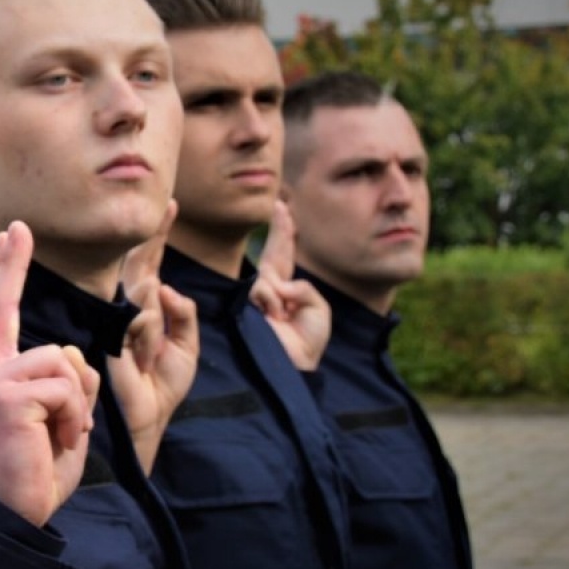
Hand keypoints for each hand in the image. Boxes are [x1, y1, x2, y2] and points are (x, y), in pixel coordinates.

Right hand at [0, 221, 99, 525]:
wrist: (10, 514)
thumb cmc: (33, 473)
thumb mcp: (57, 418)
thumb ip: (65, 382)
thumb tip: (74, 361)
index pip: (2, 310)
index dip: (9, 268)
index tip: (13, 230)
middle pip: (59, 350)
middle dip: (78, 393)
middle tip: (60, 435)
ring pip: (65, 365)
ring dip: (77, 408)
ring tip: (57, 439)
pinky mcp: (4, 395)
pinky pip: (65, 388)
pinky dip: (74, 418)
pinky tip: (56, 442)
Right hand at [112, 202, 198, 472]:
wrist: (142, 422)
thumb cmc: (160, 390)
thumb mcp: (186, 349)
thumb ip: (183, 314)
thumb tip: (163, 285)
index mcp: (146, 312)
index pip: (151, 266)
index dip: (159, 235)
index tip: (171, 204)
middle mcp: (127, 310)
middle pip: (143, 268)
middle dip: (157, 245)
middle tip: (168, 213)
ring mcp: (114, 320)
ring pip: (148, 296)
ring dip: (159, 329)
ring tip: (150, 359)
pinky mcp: (106, 331)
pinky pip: (143, 317)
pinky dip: (151, 339)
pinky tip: (141, 362)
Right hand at [250, 199, 330, 370]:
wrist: (294, 364)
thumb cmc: (307, 341)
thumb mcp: (319, 309)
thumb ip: (304, 288)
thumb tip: (279, 285)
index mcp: (290, 289)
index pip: (286, 255)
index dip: (285, 233)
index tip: (284, 209)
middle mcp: (272, 289)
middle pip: (274, 254)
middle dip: (279, 230)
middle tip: (281, 204)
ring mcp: (259, 296)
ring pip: (270, 278)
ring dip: (280, 295)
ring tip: (282, 315)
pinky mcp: (249, 305)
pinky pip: (266, 290)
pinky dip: (274, 302)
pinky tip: (275, 315)